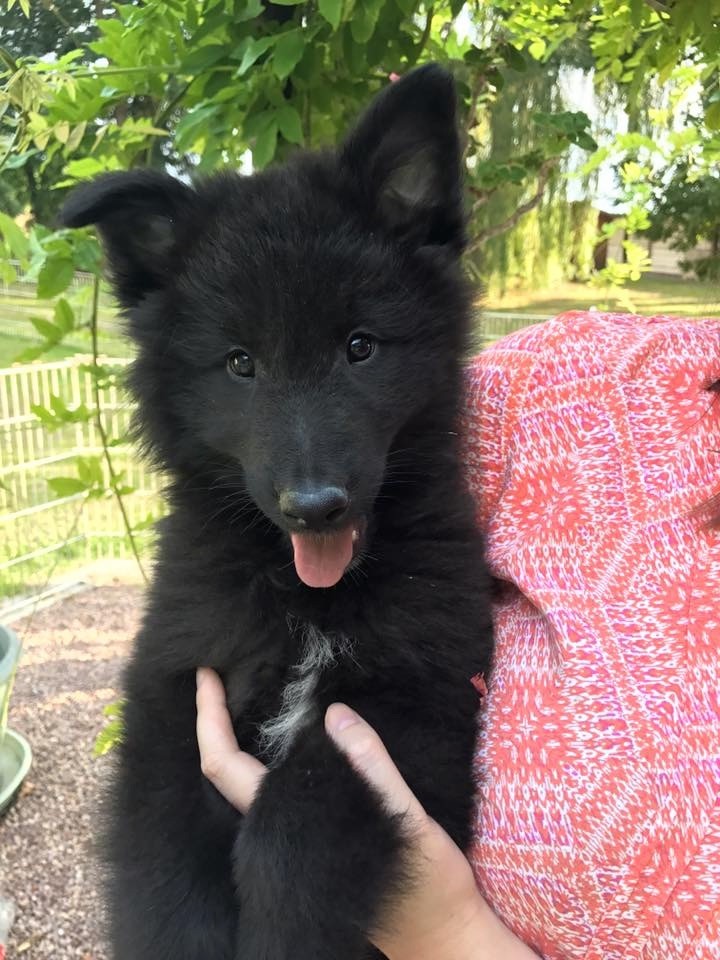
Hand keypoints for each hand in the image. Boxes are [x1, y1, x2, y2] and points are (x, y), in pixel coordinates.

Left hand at [196, 667, 536, 959]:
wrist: (441, 936)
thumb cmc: (428, 885)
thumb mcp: (409, 820)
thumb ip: (372, 769)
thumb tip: (333, 713)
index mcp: (287, 828)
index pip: (227, 767)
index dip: (210, 719)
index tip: (205, 675)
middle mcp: (276, 837)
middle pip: (226, 772)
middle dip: (216, 720)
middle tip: (220, 671)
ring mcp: (290, 842)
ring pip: (247, 782)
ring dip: (240, 735)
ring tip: (246, 688)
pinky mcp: (310, 842)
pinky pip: (273, 788)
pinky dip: (268, 751)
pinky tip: (287, 730)